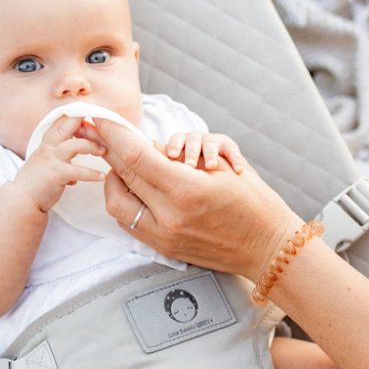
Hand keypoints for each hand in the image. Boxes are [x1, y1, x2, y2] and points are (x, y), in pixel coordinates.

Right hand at [12, 114, 106, 215]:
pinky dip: (91, 173)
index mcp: (46, 144)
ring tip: (103, 151)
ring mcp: (52, 159)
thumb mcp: (46, 165)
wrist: (21, 200)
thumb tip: (75, 168)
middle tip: (101, 123)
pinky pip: (78, 171)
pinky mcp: (57, 174)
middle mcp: (48, 148)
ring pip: (75, 145)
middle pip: (67, 126)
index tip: (88, 112)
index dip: (74, 116)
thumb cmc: (35, 184)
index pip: (60, 122)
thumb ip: (59, 161)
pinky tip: (101, 176)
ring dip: (91, 146)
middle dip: (84, 121)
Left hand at [78, 117, 299, 278]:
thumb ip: (181, 158)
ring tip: (124, 164)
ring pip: (117, 205)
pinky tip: (136, 188)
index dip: (114, 134)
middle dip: (108, 152)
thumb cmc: (254, 202)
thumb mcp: (222, 168)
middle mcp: (170, 217)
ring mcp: (165, 237)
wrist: (269, 246)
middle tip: (102, 135)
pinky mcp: (165, 249)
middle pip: (122, 178)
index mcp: (187, 191)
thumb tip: (149, 146)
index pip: (137, 157)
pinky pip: (129, 222)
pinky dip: (126, 201)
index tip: (99, 119)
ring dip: (115, 180)